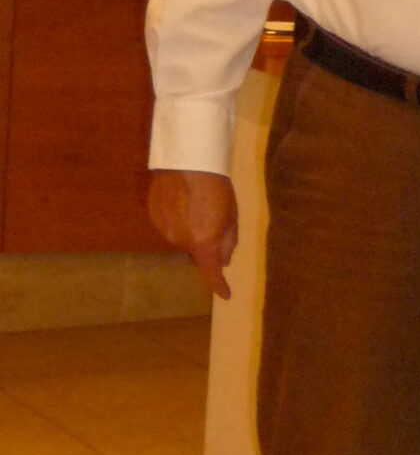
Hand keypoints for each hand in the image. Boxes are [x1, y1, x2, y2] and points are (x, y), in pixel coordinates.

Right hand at [148, 169, 238, 300]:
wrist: (187, 160)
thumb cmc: (217, 187)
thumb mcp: (231, 216)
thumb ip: (228, 242)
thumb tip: (223, 261)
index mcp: (202, 243)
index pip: (210, 273)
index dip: (219, 286)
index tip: (225, 294)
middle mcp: (180, 241)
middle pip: (195, 251)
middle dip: (204, 242)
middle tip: (212, 219)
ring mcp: (163, 229)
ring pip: (181, 237)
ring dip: (189, 228)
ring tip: (196, 204)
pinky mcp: (153, 215)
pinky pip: (169, 224)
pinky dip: (177, 218)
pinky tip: (182, 200)